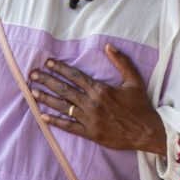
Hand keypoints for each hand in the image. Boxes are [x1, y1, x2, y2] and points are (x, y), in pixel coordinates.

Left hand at [29, 43, 165, 154]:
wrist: (147, 131)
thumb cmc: (140, 105)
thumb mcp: (134, 80)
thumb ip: (121, 62)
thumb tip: (108, 46)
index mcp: (100, 89)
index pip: (75, 76)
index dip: (60, 68)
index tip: (47, 62)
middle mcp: (92, 103)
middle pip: (65, 89)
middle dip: (47, 81)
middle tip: (32, 75)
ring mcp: (89, 119)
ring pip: (63, 107)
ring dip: (46, 99)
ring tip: (32, 92)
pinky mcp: (90, 133)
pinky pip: (69, 127)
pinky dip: (55, 121)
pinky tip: (43, 116)